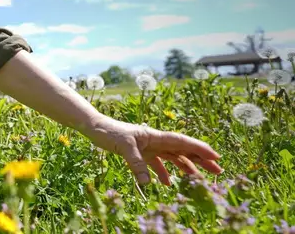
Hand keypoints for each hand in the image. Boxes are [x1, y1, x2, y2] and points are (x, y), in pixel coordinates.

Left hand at [86, 117, 223, 185]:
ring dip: (186, 167)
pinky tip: (166, 184)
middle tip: (218, 171)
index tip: (216, 157)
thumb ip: (136, 164)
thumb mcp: (123, 147)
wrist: (94, 128)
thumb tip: (148, 184)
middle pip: (183, 150)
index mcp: (155, 135)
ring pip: (173, 157)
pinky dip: (163, 173)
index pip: (182, 142)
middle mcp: (155, 140)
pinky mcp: (139, 153)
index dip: (200, 149)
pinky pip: (156, 164)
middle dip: (201, 160)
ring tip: (199, 180)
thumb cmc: (109, 132)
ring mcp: (148, 147)